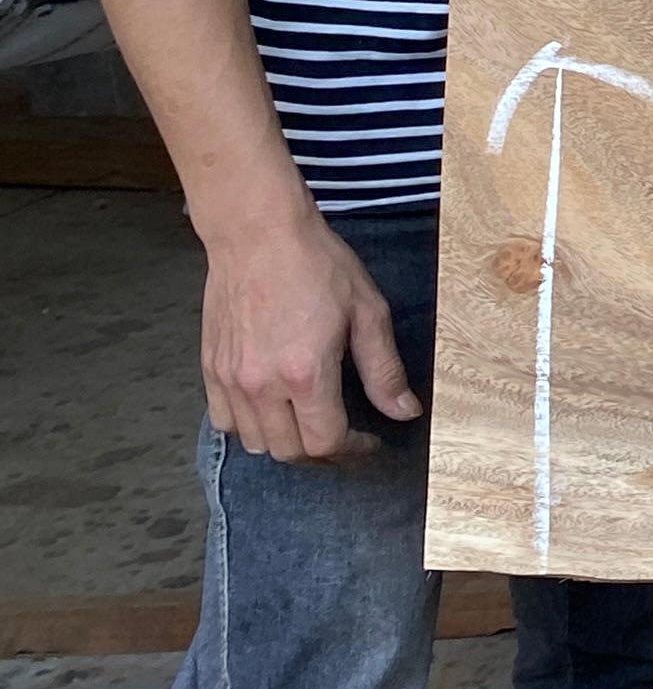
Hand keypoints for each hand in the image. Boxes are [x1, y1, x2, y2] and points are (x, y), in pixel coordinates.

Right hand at [198, 194, 419, 460]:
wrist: (257, 234)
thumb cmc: (318, 265)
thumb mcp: (368, 312)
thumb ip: (383, 370)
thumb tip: (404, 412)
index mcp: (305, 373)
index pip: (326, 442)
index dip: (353, 451)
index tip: (370, 441)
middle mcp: (262, 384)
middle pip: (289, 452)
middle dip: (322, 454)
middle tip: (345, 438)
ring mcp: (231, 379)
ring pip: (254, 443)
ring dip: (285, 444)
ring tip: (310, 425)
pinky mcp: (210, 368)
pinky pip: (223, 422)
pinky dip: (248, 428)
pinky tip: (272, 410)